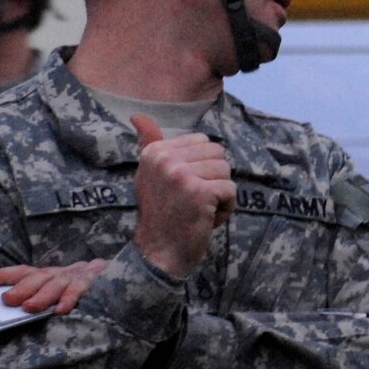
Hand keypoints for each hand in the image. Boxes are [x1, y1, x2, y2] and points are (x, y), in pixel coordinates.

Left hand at [0, 259, 109, 314]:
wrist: (140, 272)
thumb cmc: (101, 294)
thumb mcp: (71, 297)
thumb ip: (50, 302)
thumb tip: (18, 311)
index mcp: (57, 275)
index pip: (26, 271)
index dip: (3, 275)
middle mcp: (68, 271)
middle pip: (40, 275)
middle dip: (22, 287)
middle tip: (7, 300)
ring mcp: (85, 273)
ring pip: (60, 281)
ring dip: (44, 295)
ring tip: (30, 308)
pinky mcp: (102, 278)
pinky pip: (85, 288)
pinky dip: (73, 297)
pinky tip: (64, 309)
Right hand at [131, 114, 234, 279]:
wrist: (159, 253)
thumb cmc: (161, 215)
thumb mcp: (150, 175)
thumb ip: (150, 144)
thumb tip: (138, 115)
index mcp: (155, 152)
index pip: (203, 142)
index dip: (202, 168)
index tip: (183, 189)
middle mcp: (165, 159)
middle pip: (217, 154)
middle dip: (214, 180)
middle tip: (193, 202)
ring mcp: (182, 174)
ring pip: (226, 172)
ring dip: (220, 195)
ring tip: (200, 210)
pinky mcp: (200, 192)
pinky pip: (231, 190)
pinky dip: (226, 208)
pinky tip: (207, 219)